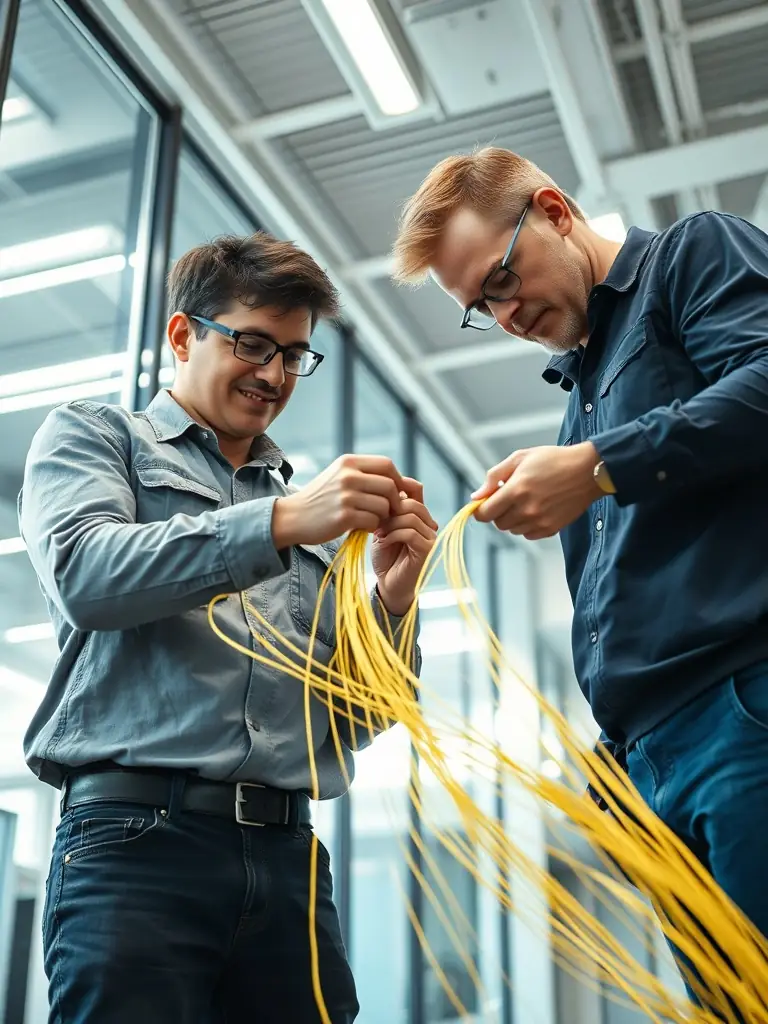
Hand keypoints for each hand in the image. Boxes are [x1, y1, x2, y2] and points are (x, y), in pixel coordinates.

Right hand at [271, 454, 403, 547]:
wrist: (293, 516)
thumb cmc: (321, 498)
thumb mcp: (339, 475)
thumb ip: (364, 474)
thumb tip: (398, 481)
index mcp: (348, 462)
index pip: (387, 464)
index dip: (397, 479)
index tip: (396, 492)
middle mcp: (347, 476)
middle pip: (390, 485)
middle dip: (394, 501)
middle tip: (388, 511)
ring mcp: (346, 496)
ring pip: (384, 505)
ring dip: (383, 516)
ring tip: (372, 519)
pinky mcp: (344, 517)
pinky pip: (373, 521)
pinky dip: (373, 527)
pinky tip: (363, 527)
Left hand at [371, 478, 437, 616]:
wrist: (388, 584)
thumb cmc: (385, 556)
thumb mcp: (383, 527)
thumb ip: (388, 510)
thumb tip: (385, 486)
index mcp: (419, 515)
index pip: (415, 489)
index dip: (397, 488)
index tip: (377, 499)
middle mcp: (429, 523)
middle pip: (412, 502)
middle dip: (390, 510)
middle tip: (375, 522)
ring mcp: (430, 536)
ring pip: (411, 516)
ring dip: (390, 523)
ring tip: (378, 533)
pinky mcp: (427, 549)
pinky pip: (411, 532)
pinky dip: (393, 534)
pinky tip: (383, 541)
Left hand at [472, 442, 601, 539]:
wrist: (587, 471)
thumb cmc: (553, 460)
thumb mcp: (520, 458)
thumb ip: (494, 477)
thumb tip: (476, 496)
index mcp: (516, 490)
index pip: (485, 513)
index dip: (480, 509)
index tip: (484, 504)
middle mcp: (526, 509)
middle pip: (498, 523)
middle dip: (498, 511)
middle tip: (510, 497)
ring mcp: (539, 521)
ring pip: (513, 530)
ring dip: (513, 518)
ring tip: (527, 500)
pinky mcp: (551, 529)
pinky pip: (528, 534)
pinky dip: (528, 525)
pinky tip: (537, 509)